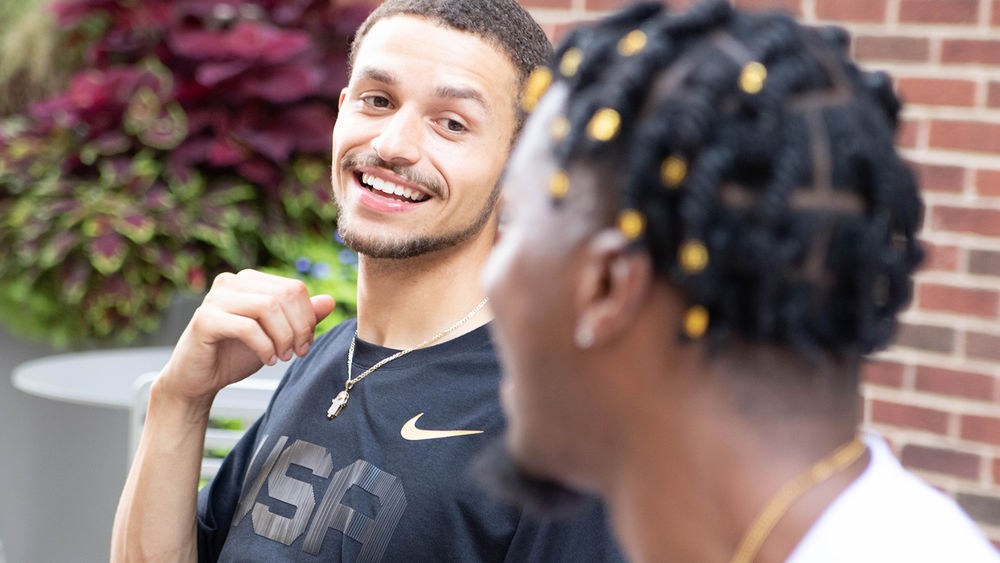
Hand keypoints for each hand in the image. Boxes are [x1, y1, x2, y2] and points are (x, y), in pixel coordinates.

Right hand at [157, 269, 335, 402]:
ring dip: (282, 337)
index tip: (305, 343)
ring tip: (282, 356)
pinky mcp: (205, 319)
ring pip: (267, 307)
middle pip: (284, 295)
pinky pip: (247, 327)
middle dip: (298, 328)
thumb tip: (329, 301)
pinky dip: (264, 346)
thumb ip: (300, 317)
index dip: (307, 317)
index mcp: (250, 281)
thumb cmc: (236, 354)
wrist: (198, 379)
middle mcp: (231, 282)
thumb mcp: (277, 335)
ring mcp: (216, 298)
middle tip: (296, 352)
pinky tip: (267, 360)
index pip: (294, 288)